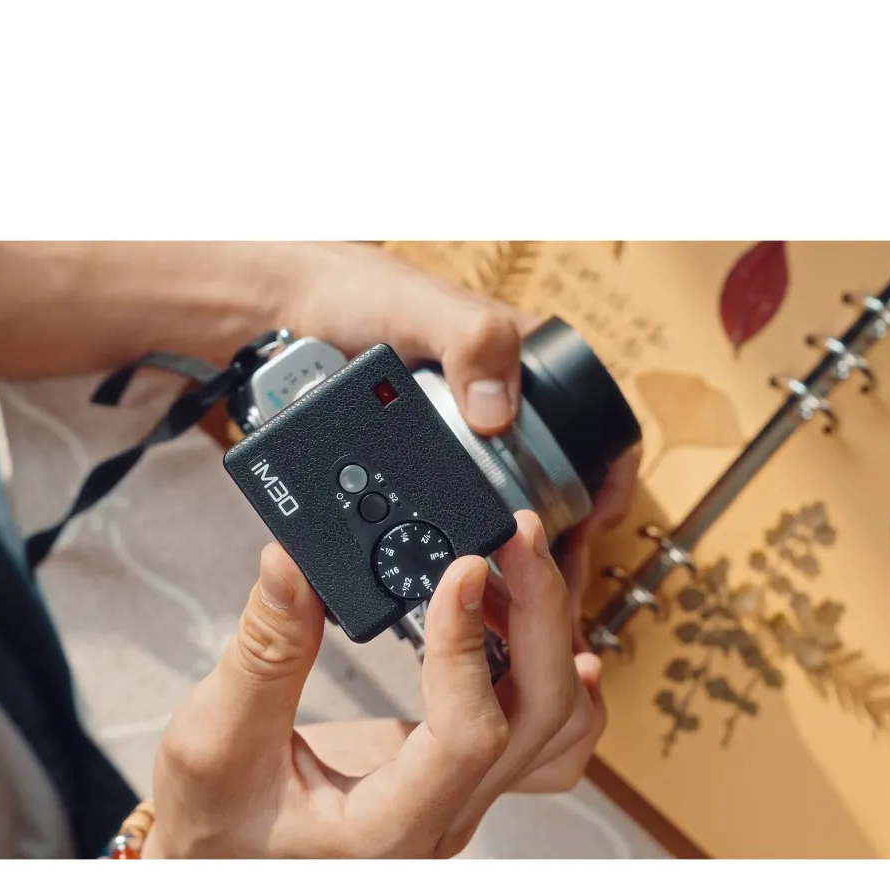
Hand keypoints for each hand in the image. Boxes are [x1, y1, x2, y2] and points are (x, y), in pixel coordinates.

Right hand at [144, 511, 603, 857]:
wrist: (225, 859)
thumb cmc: (218, 823)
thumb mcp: (217, 738)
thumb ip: (263, 652)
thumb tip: (293, 565)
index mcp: (386, 825)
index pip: (467, 734)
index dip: (468, 645)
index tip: (459, 569)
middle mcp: (445, 817)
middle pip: (541, 716)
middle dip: (540, 613)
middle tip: (516, 536)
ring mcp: (464, 797)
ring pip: (559, 725)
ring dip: (552, 636)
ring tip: (515, 570)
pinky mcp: (463, 772)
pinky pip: (546, 735)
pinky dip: (559, 675)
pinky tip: (540, 632)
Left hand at [273, 244, 640, 631]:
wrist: (284, 315)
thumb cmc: (357, 293)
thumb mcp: (421, 308)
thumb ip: (469, 341)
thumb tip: (498, 413)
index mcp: (518, 369)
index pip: (591, 429)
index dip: (605, 479)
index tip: (592, 526)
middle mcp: (493, 411)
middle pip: (546, 485)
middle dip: (546, 536)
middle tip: (537, 581)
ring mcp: (452, 445)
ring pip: (493, 508)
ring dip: (495, 547)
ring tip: (492, 589)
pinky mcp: (408, 470)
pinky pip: (435, 513)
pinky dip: (438, 539)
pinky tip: (433, 565)